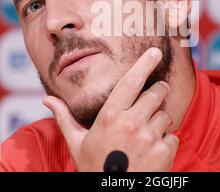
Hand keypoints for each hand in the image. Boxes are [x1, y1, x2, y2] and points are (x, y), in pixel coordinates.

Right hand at [43, 47, 178, 171]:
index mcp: (110, 116)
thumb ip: (64, 117)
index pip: (131, 82)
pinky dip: (166, 141)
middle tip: (157, 94)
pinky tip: (151, 151)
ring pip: (166, 115)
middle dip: (159, 91)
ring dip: (160, 121)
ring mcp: (149, 138)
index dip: (145, 63)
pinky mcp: (163, 153)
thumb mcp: (76, 143)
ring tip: (145, 135)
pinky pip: (173, 136)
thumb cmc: (94, 167)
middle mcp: (131, 123)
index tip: (156, 52)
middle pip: (156, 94)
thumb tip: (46, 100)